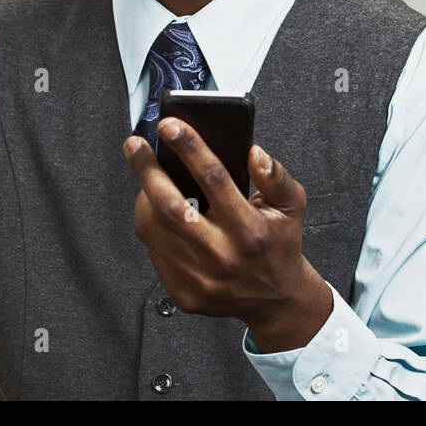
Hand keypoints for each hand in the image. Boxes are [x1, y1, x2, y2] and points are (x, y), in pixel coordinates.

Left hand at [125, 117, 333, 352]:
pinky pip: (155, 252)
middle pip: (171, 208)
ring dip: (144, 198)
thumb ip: (276, 176)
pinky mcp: (184, 294)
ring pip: (155, 230)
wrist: (275, 299)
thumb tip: (254, 153)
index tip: (169, 126)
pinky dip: (153, 226)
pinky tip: (158, 211)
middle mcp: (223, 257)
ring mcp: (200, 279)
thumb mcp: (292, 205)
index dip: (189, 148)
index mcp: (250, 230)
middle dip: (147, 171)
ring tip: (146, 177)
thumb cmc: (279, 243)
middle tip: (134, 145)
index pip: (214, 180)